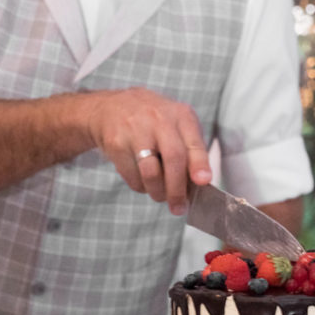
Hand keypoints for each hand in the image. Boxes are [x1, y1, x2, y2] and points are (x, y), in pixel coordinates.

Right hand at [86, 88, 211, 215]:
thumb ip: (190, 152)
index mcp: (181, 115)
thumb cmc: (153, 123)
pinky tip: (143, 181)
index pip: (194, 143)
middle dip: (177, 189)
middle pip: (173, 159)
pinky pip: (132, 176)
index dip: (200, 164)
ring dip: (158, 192)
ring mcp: (135, 129)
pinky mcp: (116, 142)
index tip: (203, 181)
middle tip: (179, 207)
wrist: (110, 106)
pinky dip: (140, 187)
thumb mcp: (177, 126)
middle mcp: (159, 119)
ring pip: (151, 173)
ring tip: (160, 195)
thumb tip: (199, 185)